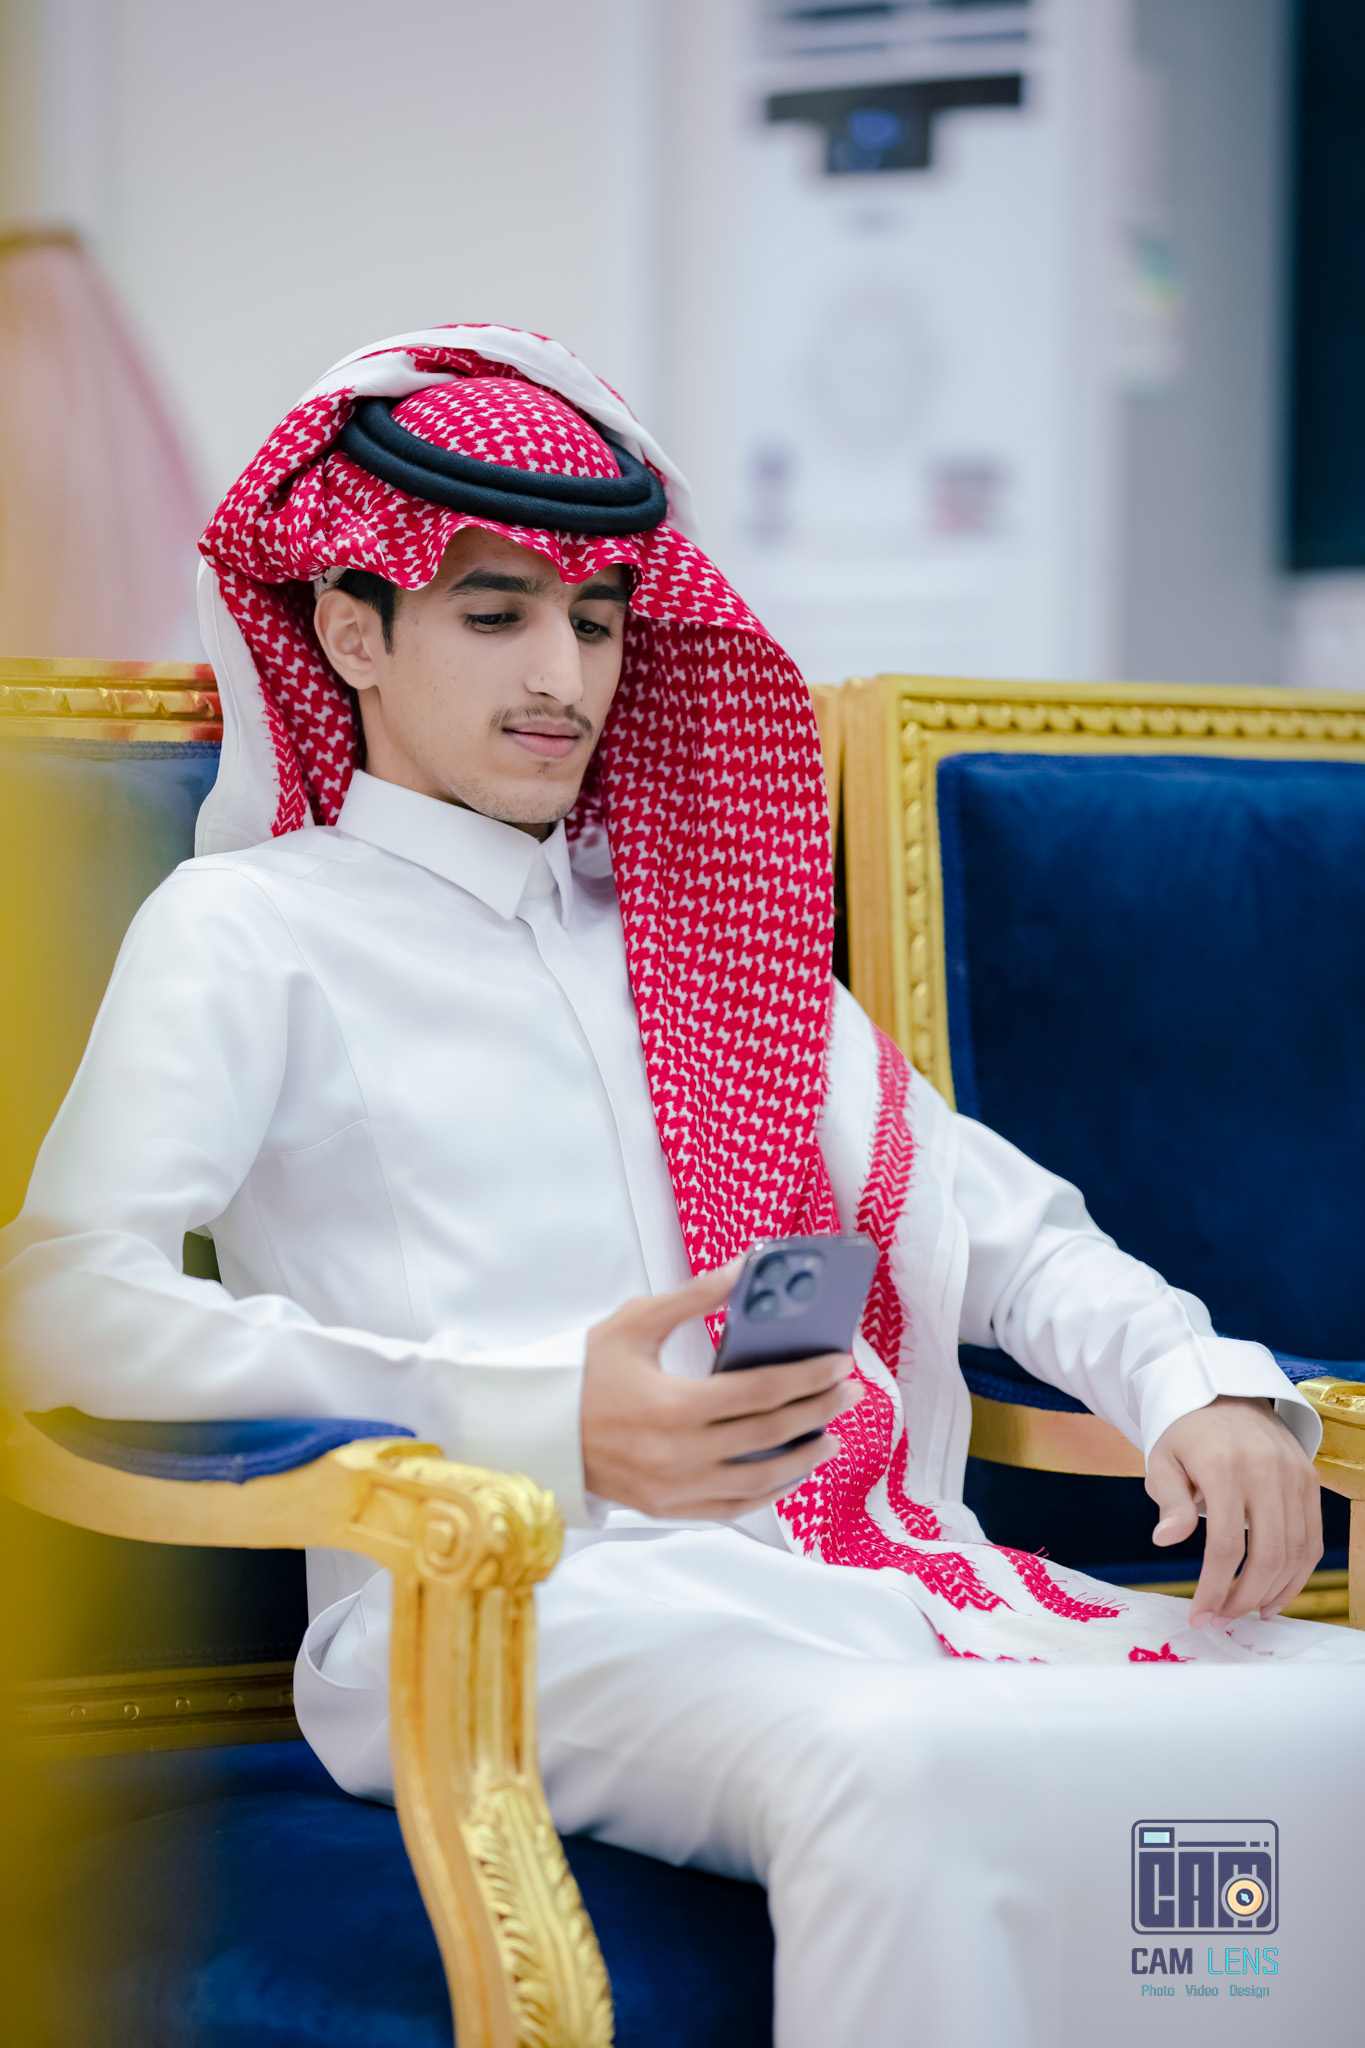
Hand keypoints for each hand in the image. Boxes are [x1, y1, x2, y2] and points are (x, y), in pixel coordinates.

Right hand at [581, 1261, 862, 1519]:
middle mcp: (677, 1454)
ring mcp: (675, 1488)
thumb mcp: (633, 1323)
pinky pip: (733, 1506)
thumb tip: (743, 1271)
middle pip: (769, 1435)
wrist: (538, 1431)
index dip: (806, 1377)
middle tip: (848, 1392)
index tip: (838, 1363)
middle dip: (817, 1410)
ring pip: (759, 1481)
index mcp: (671, 1406)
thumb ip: (693, 1297)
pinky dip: (768, 1492)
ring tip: (830, 1435)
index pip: (758, 1392)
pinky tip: (789, 1471)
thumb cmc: (583, 1375)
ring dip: (803, 1457)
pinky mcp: (669, 1507)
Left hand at [1146, 1396, 1321, 1626]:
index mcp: (1224, 1466)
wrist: (1223, 1393)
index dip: (1213, 1589)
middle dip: (1244, 1598)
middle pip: (1268, 1556)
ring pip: (1296, 1552)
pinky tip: (1275, 1594)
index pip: (1226, 1546)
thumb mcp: (1163, 1460)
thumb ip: (1169, 1501)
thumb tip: (1165, 1540)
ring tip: (1247, 1612)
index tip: (1199, 1615)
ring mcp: (1294, 1476)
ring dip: (1274, 1592)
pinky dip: (1298, 1573)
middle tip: (1221, 1618)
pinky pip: (1312, 1538)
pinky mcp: (1310, 1480)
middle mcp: (1266, 1471)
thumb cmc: (1185, 1433)